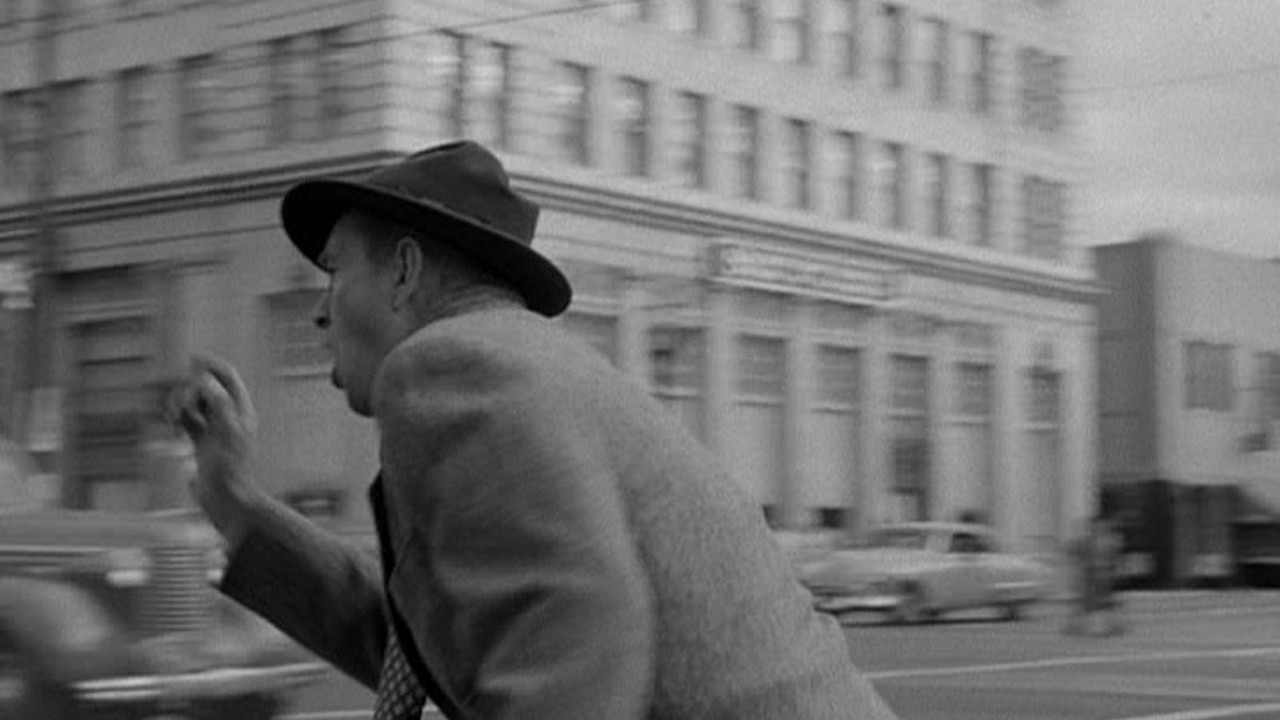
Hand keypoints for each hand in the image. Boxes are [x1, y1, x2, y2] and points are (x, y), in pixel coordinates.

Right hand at [171, 355, 261, 549]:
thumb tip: (205, 379)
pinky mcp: (200, 441)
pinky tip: (172, 427)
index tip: (191, 359)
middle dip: (187, 390)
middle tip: (178, 407)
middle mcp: (228, 416)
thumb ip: (218, 402)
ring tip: (171, 419)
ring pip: (191, 402)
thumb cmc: (231, 469)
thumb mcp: (227, 432)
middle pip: (204, 387)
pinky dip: (176, 418)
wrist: (225, 500)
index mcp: (241, 410)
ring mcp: (213, 428)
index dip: (210, 364)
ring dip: (178, 404)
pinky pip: (184, 419)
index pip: (227, 376)